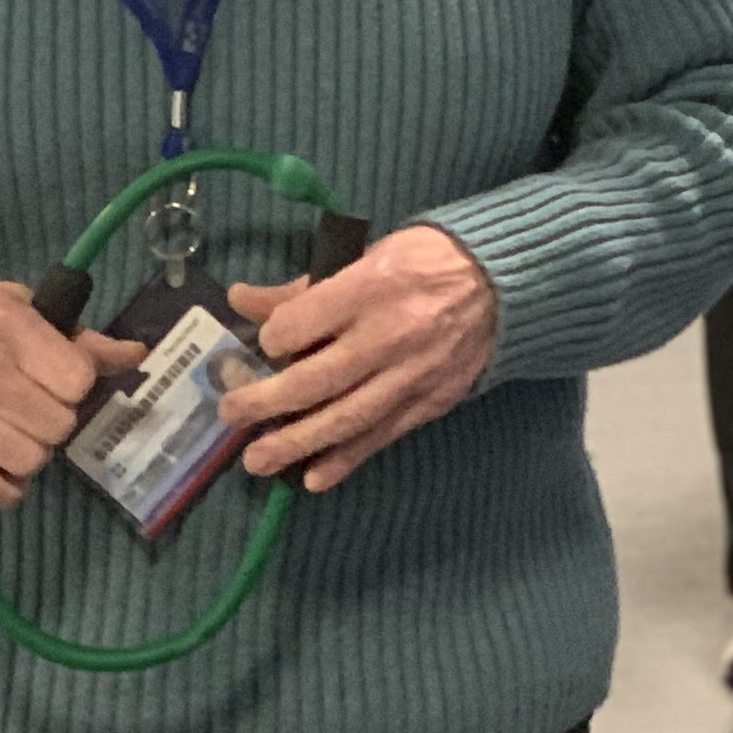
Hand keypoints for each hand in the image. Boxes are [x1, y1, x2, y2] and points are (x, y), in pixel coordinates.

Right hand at [0, 267, 142, 511]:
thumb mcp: (7, 301)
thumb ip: (69, 334)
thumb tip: (134, 354)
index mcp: (5, 323)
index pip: (77, 380)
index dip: (77, 385)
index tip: (59, 380)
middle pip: (58, 425)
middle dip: (55, 419)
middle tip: (34, 407)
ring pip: (29, 460)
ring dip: (31, 453)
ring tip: (14, 434)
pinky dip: (5, 490)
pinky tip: (0, 470)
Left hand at [221, 226, 501, 492]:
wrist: (502, 282)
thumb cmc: (426, 260)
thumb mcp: (367, 255)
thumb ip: (304, 287)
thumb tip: (241, 299)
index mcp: (369, 287)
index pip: (299, 324)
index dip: (272, 337)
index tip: (265, 342)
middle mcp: (388, 334)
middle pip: (314, 379)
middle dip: (264, 402)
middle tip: (231, 414)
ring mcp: (410, 374)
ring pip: (344, 418)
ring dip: (295, 443)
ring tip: (256, 460)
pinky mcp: (429, 402)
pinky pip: (381, 436)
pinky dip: (346, 460)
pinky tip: (313, 477)